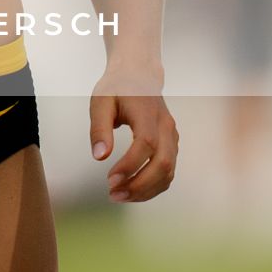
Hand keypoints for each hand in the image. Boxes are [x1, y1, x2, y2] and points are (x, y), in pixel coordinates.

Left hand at [88, 77, 178, 203]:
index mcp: (147, 113)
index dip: (130, 165)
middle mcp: (165, 126)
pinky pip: (168, 171)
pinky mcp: (171, 144)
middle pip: (163, 163)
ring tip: (120, 196)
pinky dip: (153, 186)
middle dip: (139, 185)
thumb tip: (99, 157)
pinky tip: (133, 190)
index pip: (145, 143)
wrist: (139, 75)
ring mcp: (172, 136)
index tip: (110, 179)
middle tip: (114, 194)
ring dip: (146, 189)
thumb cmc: (118, 87)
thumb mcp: (101, 102)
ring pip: (168, 171)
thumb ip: (99, 128)